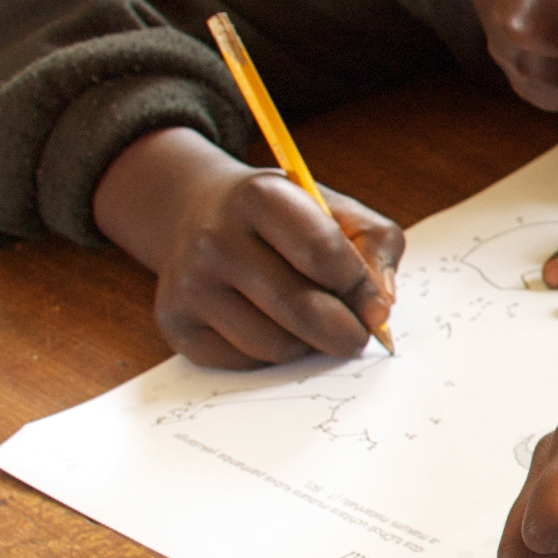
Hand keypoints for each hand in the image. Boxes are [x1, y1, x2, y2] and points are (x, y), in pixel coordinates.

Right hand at [91, 127, 401, 367]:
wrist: (199, 212)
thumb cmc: (283, 218)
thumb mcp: (336, 209)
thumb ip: (375, 247)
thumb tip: (381, 307)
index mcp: (260, 196)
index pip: (323, 254)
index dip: (361, 289)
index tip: (376, 307)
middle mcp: (215, 237)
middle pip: (301, 308)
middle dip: (345, 332)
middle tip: (356, 335)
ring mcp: (190, 283)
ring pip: (275, 345)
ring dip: (307, 345)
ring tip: (308, 321)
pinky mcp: (176, 322)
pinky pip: (244, 361)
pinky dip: (271, 355)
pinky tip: (271, 326)